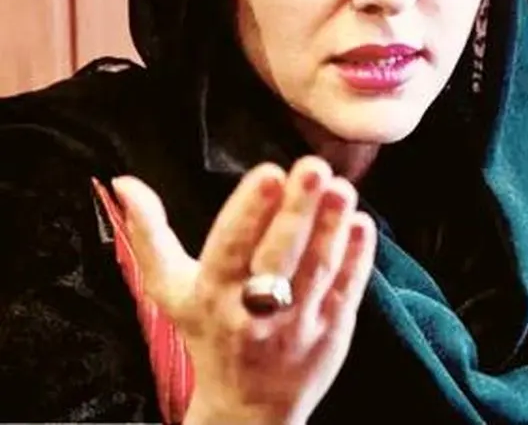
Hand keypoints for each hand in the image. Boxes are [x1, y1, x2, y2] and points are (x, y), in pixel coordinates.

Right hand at [113, 157, 377, 424]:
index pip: (229, 248)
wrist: (245, 410)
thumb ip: (149, 235)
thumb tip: (122, 182)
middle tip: (314, 168)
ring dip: (331, 227)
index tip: (269, 172)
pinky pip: (346, 291)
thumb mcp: (170, 290)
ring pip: (317, 271)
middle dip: (296, 212)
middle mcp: (253, 312)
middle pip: (277, 258)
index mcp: (210, 294)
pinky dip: (357, 258)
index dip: (249, 212)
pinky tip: (363, 225)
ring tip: (343, 188)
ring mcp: (297, 323)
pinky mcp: (331, 332)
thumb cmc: (207, 334)